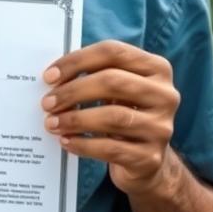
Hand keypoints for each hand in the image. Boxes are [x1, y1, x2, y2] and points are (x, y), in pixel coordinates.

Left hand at [42, 40, 180, 195]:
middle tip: (47, 102)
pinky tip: (66, 141)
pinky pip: (111, 148)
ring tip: (51, 123)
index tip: (49, 76)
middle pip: (113, 82)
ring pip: (113, 117)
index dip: (77, 61)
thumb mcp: (114, 89)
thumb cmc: (121, 112)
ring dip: (75, 119)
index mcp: (156, 68)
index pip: (113, 52)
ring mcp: (161, 127)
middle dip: (72, 91)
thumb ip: (91, 74)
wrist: (143, 159)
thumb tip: (53, 78)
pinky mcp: (151, 157)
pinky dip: (83, 144)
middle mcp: (165, 95)